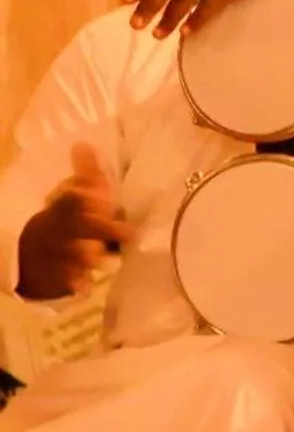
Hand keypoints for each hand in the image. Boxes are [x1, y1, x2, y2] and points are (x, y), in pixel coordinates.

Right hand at [16, 143, 132, 299]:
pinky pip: (64, 280)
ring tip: (104, 259)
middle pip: (78, 228)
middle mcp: (59, 229)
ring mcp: (56, 252)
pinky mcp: (56, 274)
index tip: (98, 195)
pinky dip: (74, 283)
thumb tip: (83, 143)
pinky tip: (85, 287)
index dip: (82, 195)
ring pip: (71, 254)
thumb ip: (85, 174)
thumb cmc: (64, 220)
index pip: (70, 199)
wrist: (29, 251)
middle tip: (126, 233)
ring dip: (88, 257)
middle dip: (100, 229)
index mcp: (63, 208)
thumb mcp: (71, 196)